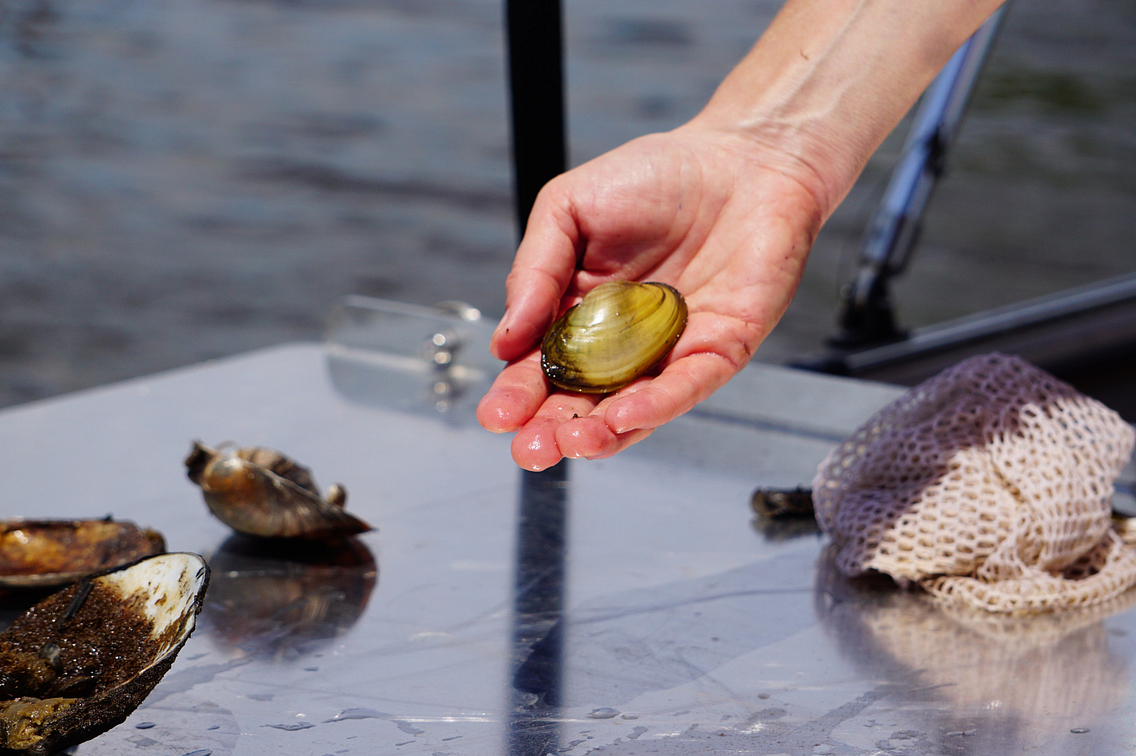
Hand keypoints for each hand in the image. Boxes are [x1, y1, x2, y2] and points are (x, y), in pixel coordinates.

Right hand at [477, 125, 824, 469]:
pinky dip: (656, 405)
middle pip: (583, 400)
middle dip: (553, 430)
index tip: (497, 415)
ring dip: (602, 433)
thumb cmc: (657, 175)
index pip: (543, 366)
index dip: (518, 394)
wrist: (741, 156)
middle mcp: (624, 342)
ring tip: (571, 445)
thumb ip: (535, 269)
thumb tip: (504, 339)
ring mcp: (672, 351)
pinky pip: (687, 386)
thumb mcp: (568, 208)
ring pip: (633, 408)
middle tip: (528, 449)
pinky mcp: (721, 349)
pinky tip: (624, 416)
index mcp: (581, 312)